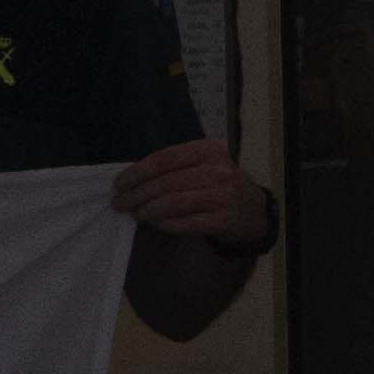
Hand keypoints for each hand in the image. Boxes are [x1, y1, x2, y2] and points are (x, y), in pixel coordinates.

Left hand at [111, 137, 273, 250]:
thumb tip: (132, 178)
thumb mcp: (203, 164)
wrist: (254, 211)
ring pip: (172, 203)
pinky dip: (164, 224)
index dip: (136, 172)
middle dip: (136, 194)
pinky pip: (184, 223)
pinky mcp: (223, 220)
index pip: (163, 159)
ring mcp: (222, 196)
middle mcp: (217, 170)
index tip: (118, 184)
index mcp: (208, 150)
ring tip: (134, 214)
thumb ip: (174, 167)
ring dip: (147, 210)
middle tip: (120, 203)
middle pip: (165, 182)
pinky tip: (154, 223)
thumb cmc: (220, 185)